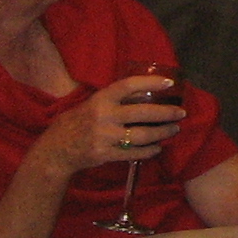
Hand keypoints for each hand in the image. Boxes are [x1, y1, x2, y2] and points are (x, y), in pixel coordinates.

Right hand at [43, 74, 185, 178]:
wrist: (56, 150)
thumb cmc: (77, 122)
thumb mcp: (92, 104)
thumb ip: (114, 100)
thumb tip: (145, 94)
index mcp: (101, 99)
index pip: (129, 86)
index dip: (151, 82)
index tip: (170, 83)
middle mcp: (104, 116)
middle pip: (143, 113)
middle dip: (166, 113)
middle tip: (181, 113)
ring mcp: (105, 137)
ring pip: (142, 135)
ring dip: (162, 133)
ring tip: (174, 129)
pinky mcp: (106, 154)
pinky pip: (134, 153)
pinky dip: (149, 151)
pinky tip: (158, 147)